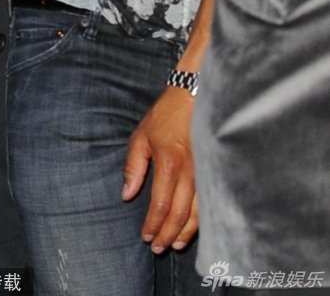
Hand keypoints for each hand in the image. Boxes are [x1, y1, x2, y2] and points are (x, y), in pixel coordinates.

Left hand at [121, 86, 196, 253]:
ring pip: (198, 213)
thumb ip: (133, 166)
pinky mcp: (214, 169)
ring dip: (186, 232)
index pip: (160, 205)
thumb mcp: (141, 135)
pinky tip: (195, 227)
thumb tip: (127, 194)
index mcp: (169, 163)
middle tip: (158, 247)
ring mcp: (205, 171)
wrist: (195, 94)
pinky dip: (202, 220)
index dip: (153, 224)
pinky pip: (209, 201)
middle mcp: (190, 171)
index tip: (145, 236)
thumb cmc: (166, 114)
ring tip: (174, 243)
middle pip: (179, 214)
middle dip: (167, 234)